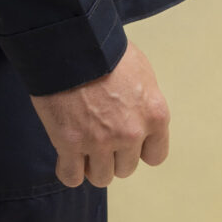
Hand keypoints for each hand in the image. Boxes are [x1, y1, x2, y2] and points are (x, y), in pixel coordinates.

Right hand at [31, 41, 170, 188]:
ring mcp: (101, 141)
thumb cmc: (106, 51)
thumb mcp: (142, 72)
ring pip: (101, 177)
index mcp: (155, 115)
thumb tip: (137, 117)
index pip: (155, 156)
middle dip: (114, 157)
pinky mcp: (70, 144)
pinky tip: (65, 157)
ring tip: (82, 149)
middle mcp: (131, 133)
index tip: (127, 142)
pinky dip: (68, 170)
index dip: (139, 150)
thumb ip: (144, 103)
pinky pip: (71, 176)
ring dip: (92, 166)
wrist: (72, 43)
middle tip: (100, 138)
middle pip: (126, 168)